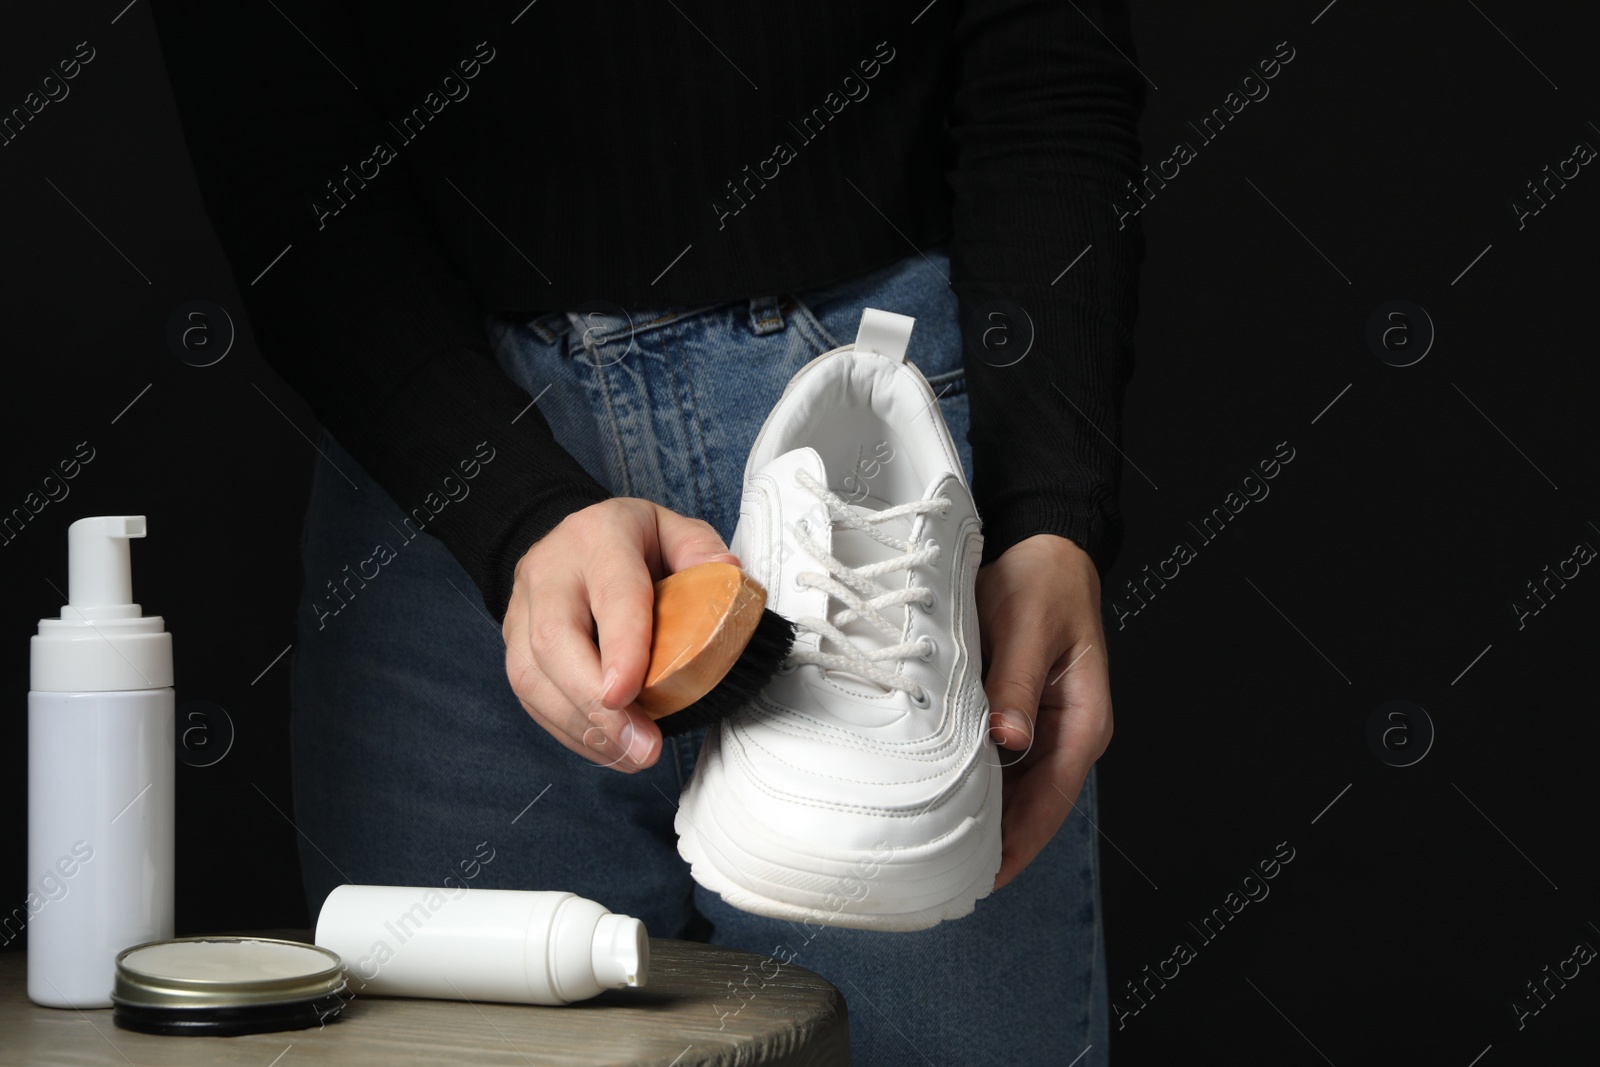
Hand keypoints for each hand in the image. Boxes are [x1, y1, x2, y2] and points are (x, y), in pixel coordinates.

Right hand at [502, 498, 739, 771]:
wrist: (569, 540)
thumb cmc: (630, 543)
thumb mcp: (675, 529)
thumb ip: (702, 551)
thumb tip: (727, 577)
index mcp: (600, 537)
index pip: (611, 593)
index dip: (618, 646)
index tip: (627, 695)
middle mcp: (550, 571)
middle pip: (554, 641)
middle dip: (593, 703)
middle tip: (639, 746)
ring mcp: (523, 609)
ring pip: (531, 675)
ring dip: (581, 726)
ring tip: (629, 756)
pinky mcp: (513, 644)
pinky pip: (529, 696)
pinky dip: (568, 730)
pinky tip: (605, 749)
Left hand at [975, 533, 1112, 888]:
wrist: (1044, 550)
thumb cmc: (1043, 583)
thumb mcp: (1030, 628)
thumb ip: (1018, 684)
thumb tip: (1008, 740)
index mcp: (1083, 721)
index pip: (1052, 799)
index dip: (1020, 841)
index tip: (988, 875)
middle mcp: (1068, 734)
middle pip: (1033, 806)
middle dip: (998, 844)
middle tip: (949, 878)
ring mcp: (1045, 728)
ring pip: (1014, 790)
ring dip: (984, 819)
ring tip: (941, 853)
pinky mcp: (1020, 715)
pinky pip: (999, 763)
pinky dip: (976, 784)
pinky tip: (945, 801)